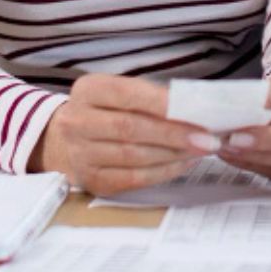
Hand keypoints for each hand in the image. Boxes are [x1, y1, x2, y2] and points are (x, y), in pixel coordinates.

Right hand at [36, 74, 215, 195]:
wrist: (63, 139)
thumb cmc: (105, 111)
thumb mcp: (119, 93)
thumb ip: (151, 97)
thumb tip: (195, 109)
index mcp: (87, 90)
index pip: (127, 94)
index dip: (163, 104)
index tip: (196, 110)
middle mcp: (77, 121)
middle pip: (131, 128)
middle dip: (174, 134)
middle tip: (207, 137)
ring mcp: (81, 154)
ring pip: (134, 156)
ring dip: (173, 155)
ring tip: (201, 150)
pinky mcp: (90, 181)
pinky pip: (132, 179)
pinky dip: (162, 172)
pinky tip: (182, 164)